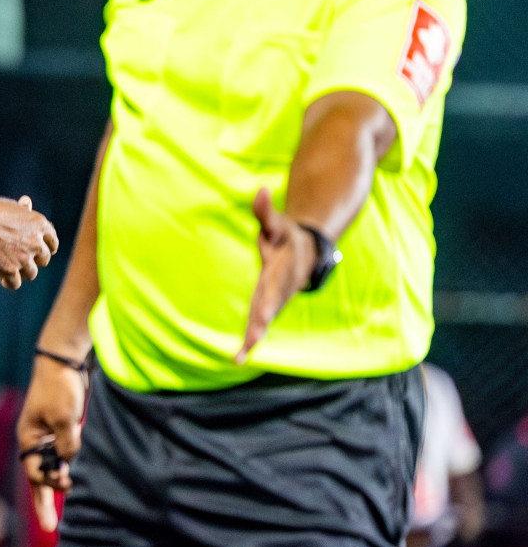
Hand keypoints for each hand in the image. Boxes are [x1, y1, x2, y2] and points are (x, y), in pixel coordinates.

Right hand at [0, 196, 59, 289]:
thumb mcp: (8, 206)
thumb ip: (22, 210)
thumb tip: (27, 202)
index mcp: (39, 223)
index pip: (52, 242)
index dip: (45, 248)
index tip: (37, 252)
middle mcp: (36, 242)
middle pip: (44, 260)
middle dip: (32, 260)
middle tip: (16, 257)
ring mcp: (24, 258)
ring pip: (31, 274)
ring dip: (20, 272)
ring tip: (5, 265)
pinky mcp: (10, 271)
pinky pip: (15, 284)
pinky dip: (7, 281)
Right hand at [16, 351, 87, 532]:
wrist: (63, 360)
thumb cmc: (60, 387)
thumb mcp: (64, 417)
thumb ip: (68, 444)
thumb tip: (71, 463)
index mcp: (28, 438)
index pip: (35, 472)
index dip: (50, 483)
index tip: (68, 485)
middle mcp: (35, 439)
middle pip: (38, 476)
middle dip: (44, 501)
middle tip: (52, 527)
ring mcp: (47, 434)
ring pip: (52, 466)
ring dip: (59, 482)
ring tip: (68, 503)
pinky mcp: (61, 428)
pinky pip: (62, 454)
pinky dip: (68, 465)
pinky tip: (77, 476)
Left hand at [238, 187, 317, 364]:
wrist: (308, 250)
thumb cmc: (287, 235)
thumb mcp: (278, 223)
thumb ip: (266, 211)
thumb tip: (260, 190)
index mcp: (281, 270)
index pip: (273, 286)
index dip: (268, 300)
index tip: (262, 315)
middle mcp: (280, 288)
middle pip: (269, 307)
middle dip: (261, 322)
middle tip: (252, 339)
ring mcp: (276, 299)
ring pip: (264, 319)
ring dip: (254, 336)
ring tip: (241, 355)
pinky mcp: (270, 304)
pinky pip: (259, 322)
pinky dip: (251, 338)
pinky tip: (239, 356)